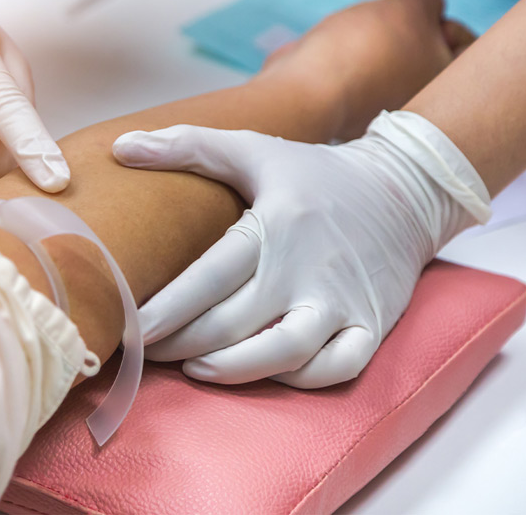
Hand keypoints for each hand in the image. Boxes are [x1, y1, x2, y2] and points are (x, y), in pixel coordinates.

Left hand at [111, 0, 486, 388]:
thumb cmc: (316, 174)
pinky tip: (263, 372)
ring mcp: (343, 301)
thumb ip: (187, 145)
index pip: (211, 276)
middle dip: (183, 343)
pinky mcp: (372, 324)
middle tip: (147, 351)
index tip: (132, 326)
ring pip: (285, 353)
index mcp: (276, 224)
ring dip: (234, 369)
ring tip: (195, 368)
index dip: (169, 308)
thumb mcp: (254, 148)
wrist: (405, 189)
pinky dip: (299, 379)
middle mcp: (309, 268)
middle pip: (236, 322)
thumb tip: (121, 147)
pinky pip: (336, 369)